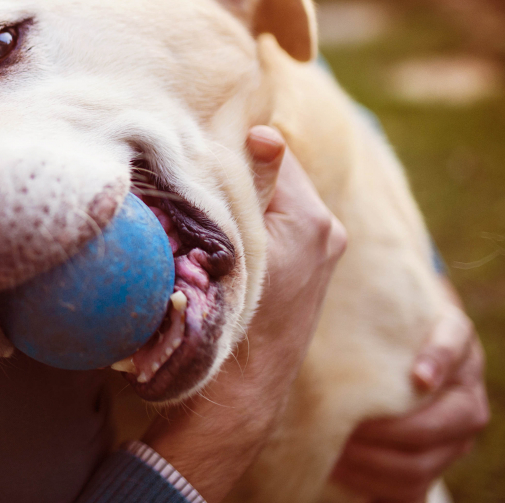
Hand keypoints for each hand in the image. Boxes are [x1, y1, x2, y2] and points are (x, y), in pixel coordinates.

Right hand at [143, 126, 346, 501]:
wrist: (241, 391)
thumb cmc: (231, 318)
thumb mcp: (237, 246)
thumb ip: (254, 187)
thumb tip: (265, 134)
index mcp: (313, 220)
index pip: (273, 151)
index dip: (234, 146)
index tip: (201, 150)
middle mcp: (326, 231)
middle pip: (276, 175)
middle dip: (239, 172)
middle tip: (197, 174)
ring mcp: (318, 251)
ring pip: (275, 200)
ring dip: (242, 197)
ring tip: (205, 205)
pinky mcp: (306, 268)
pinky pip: (278, 224)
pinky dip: (252, 220)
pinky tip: (222, 233)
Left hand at [331, 299, 489, 501]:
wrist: (398, 357)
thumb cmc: (379, 329)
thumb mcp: (382, 310)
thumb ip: (368, 301)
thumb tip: (329, 256)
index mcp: (455, 344)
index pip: (455, 344)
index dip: (440, 360)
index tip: (418, 376)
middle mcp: (465, 393)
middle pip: (444, 422)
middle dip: (393, 431)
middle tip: (347, 427)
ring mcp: (456, 434)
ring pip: (427, 462)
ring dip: (378, 462)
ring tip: (335, 449)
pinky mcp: (435, 462)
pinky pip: (413, 488)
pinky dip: (377, 484)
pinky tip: (341, 467)